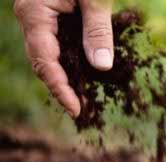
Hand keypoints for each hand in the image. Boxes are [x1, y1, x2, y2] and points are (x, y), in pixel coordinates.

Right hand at [13, 0, 114, 117]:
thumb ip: (98, 30)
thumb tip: (102, 67)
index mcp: (35, 14)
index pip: (45, 61)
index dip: (61, 88)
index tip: (77, 110)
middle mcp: (32, 18)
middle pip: (44, 62)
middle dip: (63, 87)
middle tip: (84, 112)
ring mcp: (39, 16)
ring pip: (51, 54)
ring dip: (68, 76)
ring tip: (86, 100)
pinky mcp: (51, 14)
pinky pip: (58, 42)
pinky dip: (73, 59)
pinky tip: (88, 75)